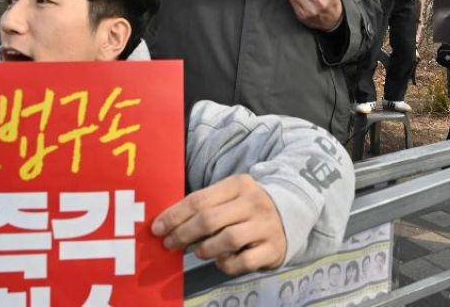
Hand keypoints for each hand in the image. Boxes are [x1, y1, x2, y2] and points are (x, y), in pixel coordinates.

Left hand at [151, 174, 285, 274]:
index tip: (157, 228)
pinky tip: (220, 260)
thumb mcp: (230, 194)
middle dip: (183, 234)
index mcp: (238, 184)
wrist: (292, 210)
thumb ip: (204, 204)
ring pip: (227, 240)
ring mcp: (265, 226)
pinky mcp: (273, 249)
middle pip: (209, 219)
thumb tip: (168, 223)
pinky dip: (226, 264)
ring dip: (204, 248)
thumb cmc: (247, 205)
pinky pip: (243, 261)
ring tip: (196, 251)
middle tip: (169, 244)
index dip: (174, 216)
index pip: (199, 200)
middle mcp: (253, 203)